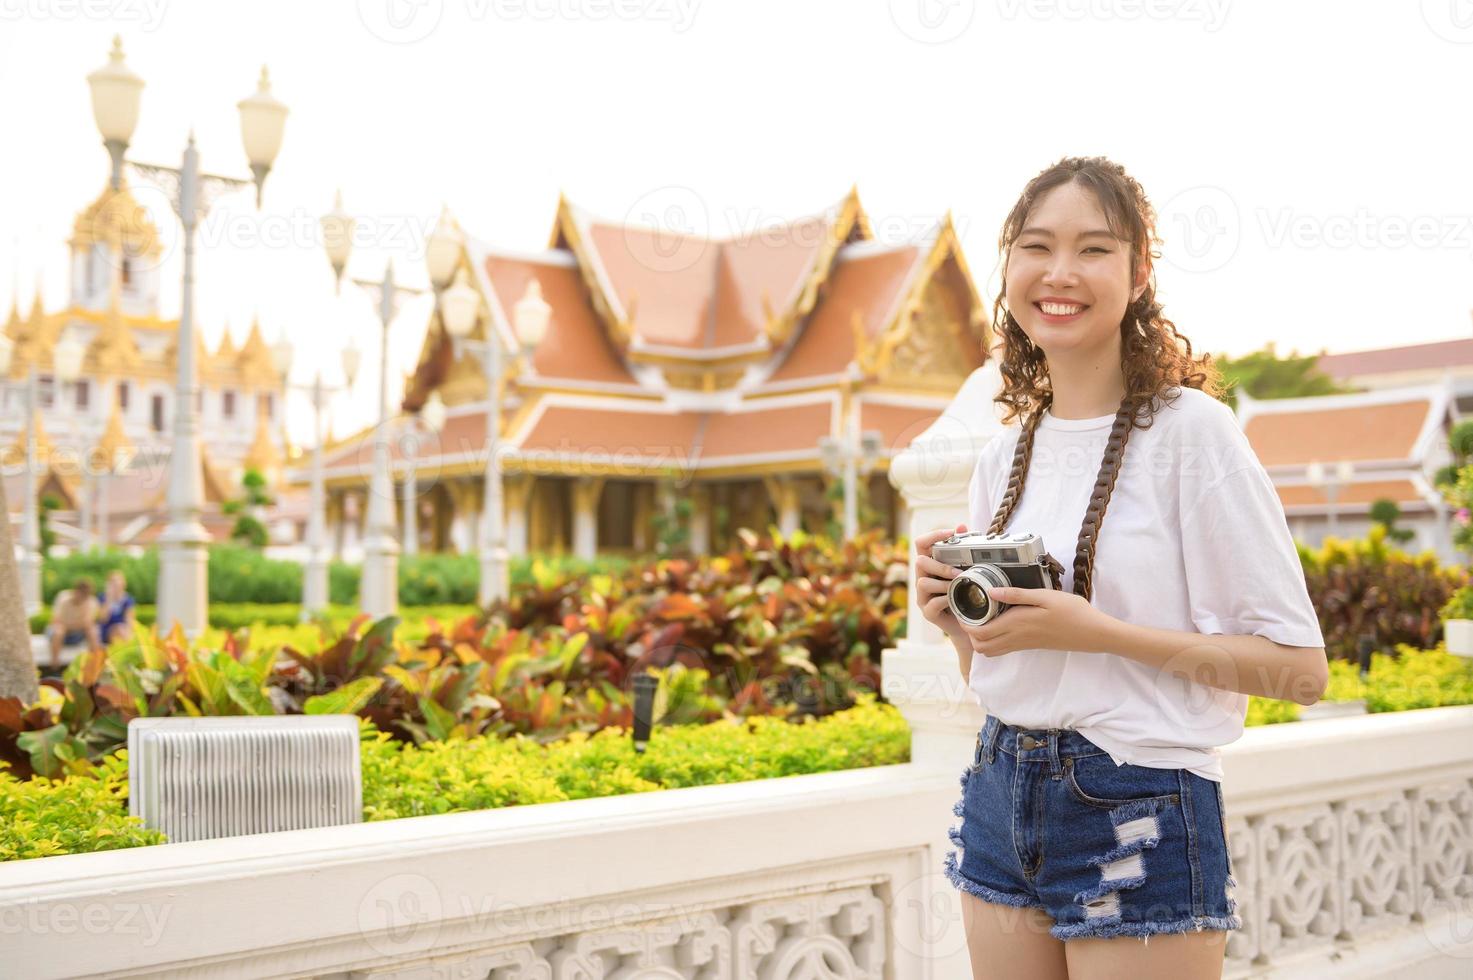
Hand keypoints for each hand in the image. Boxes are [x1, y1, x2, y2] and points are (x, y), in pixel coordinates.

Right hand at [914, 523, 969, 642]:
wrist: (970, 623)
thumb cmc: (967, 593)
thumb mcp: (965, 570)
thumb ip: (962, 550)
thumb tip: (962, 526)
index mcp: (930, 565)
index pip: (921, 543)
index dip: (933, 535)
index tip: (951, 534)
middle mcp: (922, 578)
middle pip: (920, 561)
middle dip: (940, 565)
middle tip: (958, 571)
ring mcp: (923, 596)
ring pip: (923, 582)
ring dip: (944, 583)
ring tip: (960, 586)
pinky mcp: (927, 612)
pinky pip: (932, 603)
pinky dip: (946, 600)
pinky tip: (957, 600)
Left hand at [959, 586, 1115, 657]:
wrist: (1092, 633)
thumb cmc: (1072, 611)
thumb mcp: (1045, 596)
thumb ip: (1016, 594)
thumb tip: (990, 591)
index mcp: (1017, 624)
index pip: (979, 633)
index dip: (965, 624)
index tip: (961, 608)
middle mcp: (1017, 638)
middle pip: (980, 646)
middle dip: (968, 632)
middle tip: (968, 613)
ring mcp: (1023, 644)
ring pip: (990, 651)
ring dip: (979, 638)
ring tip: (980, 618)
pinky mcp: (1029, 646)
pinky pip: (1002, 649)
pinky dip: (992, 641)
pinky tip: (997, 623)